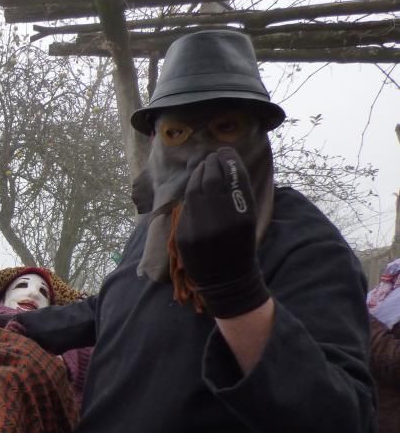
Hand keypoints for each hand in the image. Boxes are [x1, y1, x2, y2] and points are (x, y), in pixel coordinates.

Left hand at [175, 147, 269, 318]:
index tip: (225, 151)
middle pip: (212, 181)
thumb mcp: (248, 221)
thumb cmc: (240, 247)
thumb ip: (239, 195)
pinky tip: (195, 187)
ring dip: (198, 174)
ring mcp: (199, 229)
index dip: (229, 161)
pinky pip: (186, 207)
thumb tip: (227, 165)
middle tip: (212, 157)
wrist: (226, 281)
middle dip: (211, 165)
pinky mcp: (183, 235)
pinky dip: (191, 194)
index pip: (234, 179)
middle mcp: (220, 221)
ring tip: (203, 167)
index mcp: (242, 217)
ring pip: (195, 191)